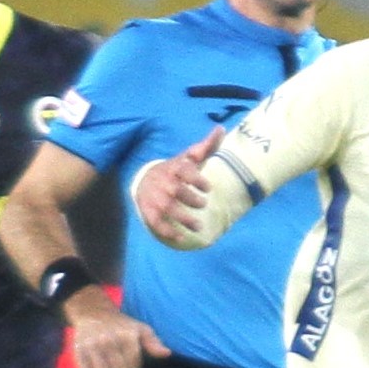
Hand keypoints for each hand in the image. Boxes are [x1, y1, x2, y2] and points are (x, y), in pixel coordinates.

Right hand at [65, 291, 168, 367]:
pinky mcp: (78, 351)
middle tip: (117, 363)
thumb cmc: (121, 324)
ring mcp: (91, 346)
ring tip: (107, 366)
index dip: (134, 365)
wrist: (92, 312)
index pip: (134, 366)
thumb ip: (153, 342)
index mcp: (126, 335)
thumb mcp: (140, 328)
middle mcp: (109, 340)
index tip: (130, 358)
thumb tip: (166, 354)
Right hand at [134, 127, 225, 244]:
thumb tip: (221, 129)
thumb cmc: (175, 170)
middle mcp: (164, 183)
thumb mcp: (188, 158)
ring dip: (182, 218)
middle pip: (176, 191)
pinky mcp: (149, 211)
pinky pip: (156, 222)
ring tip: (199, 226)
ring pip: (167, 208)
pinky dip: (166, 231)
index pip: (183, 171)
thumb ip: (205, 147)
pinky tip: (180, 238)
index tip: (208, 187)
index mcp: (174, 168)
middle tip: (203, 204)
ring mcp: (155, 198)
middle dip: (189, 198)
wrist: (146, 179)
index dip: (194, 178)